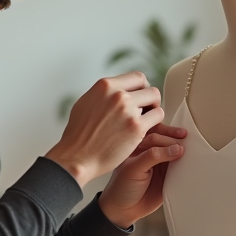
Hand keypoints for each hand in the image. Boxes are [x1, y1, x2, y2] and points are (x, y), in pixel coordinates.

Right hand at [45, 72, 164, 187]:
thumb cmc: (78, 135)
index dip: (141, 88)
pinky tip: (145, 130)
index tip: (140, 98)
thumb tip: (117, 89)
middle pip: (148, 87)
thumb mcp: (86, 103)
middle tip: (145, 111)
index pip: (136, 77)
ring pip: (155, 100)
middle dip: (149, 99)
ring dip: (153, 109)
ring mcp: (128, 110)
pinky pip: (158, 116)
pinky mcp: (136, 127)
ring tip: (145, 121)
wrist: (77, 157)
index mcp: (105, 86)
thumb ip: (104, 94)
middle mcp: (117, 95)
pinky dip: (155, 122)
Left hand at [98, 123, 186, 228]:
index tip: (175, 143)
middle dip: (175, 140)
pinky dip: (185, 164)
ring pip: (174, 150)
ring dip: (182, 149)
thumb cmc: (120, 188)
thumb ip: (152, 156)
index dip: (166, 136)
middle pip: (166, 138)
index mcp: (138, 145)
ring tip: (190, 150)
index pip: (154, 133)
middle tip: (183, 146)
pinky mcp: (168, 176)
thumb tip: (175, 148)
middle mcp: (150, 152)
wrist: (123, 210)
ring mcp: (160, 163)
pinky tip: (189, 163)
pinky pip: (179, 167)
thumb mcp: (133, 169)